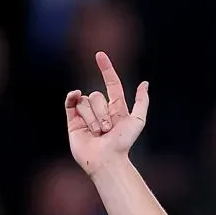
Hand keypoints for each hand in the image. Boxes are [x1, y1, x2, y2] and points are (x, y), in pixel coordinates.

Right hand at [65, 52, 149, 175]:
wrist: (107, 159)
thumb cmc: (124, 143)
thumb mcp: (138, 120)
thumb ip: (142, 102)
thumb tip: (144, 83)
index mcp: (115, 107)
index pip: (111, 83)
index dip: (106, 68)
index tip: (99, 55)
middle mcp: (100, 109)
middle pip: (97, 95)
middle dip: (102, 113)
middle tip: (107, 130)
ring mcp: (85, 115)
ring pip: (85, 101)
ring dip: (92, 118)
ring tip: (97, 133)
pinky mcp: (73, 121)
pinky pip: (71, 102)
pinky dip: (72, 97)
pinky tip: (74, 96)